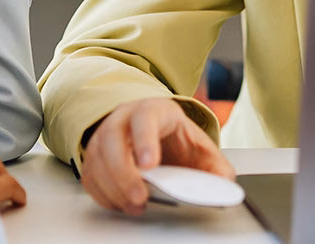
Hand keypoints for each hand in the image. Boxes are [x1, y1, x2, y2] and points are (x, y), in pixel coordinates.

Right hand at [79, 97, 234, 214]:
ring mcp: (105, 136)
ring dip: (113, 187)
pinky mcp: (94, 157)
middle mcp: (124, 118)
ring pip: (97, 159)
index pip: (145, 117)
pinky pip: (90, 176)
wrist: (158, 134)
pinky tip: (120, 202)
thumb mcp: (202, 148)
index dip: (145, 140)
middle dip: (124, 172)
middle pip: (112, 139)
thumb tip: (224, 183)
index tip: (149, 164)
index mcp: (155, 110)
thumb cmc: (176, 139)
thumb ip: (217, 167)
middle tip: (140, 196)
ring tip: (134, 204)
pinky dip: (102, 194)